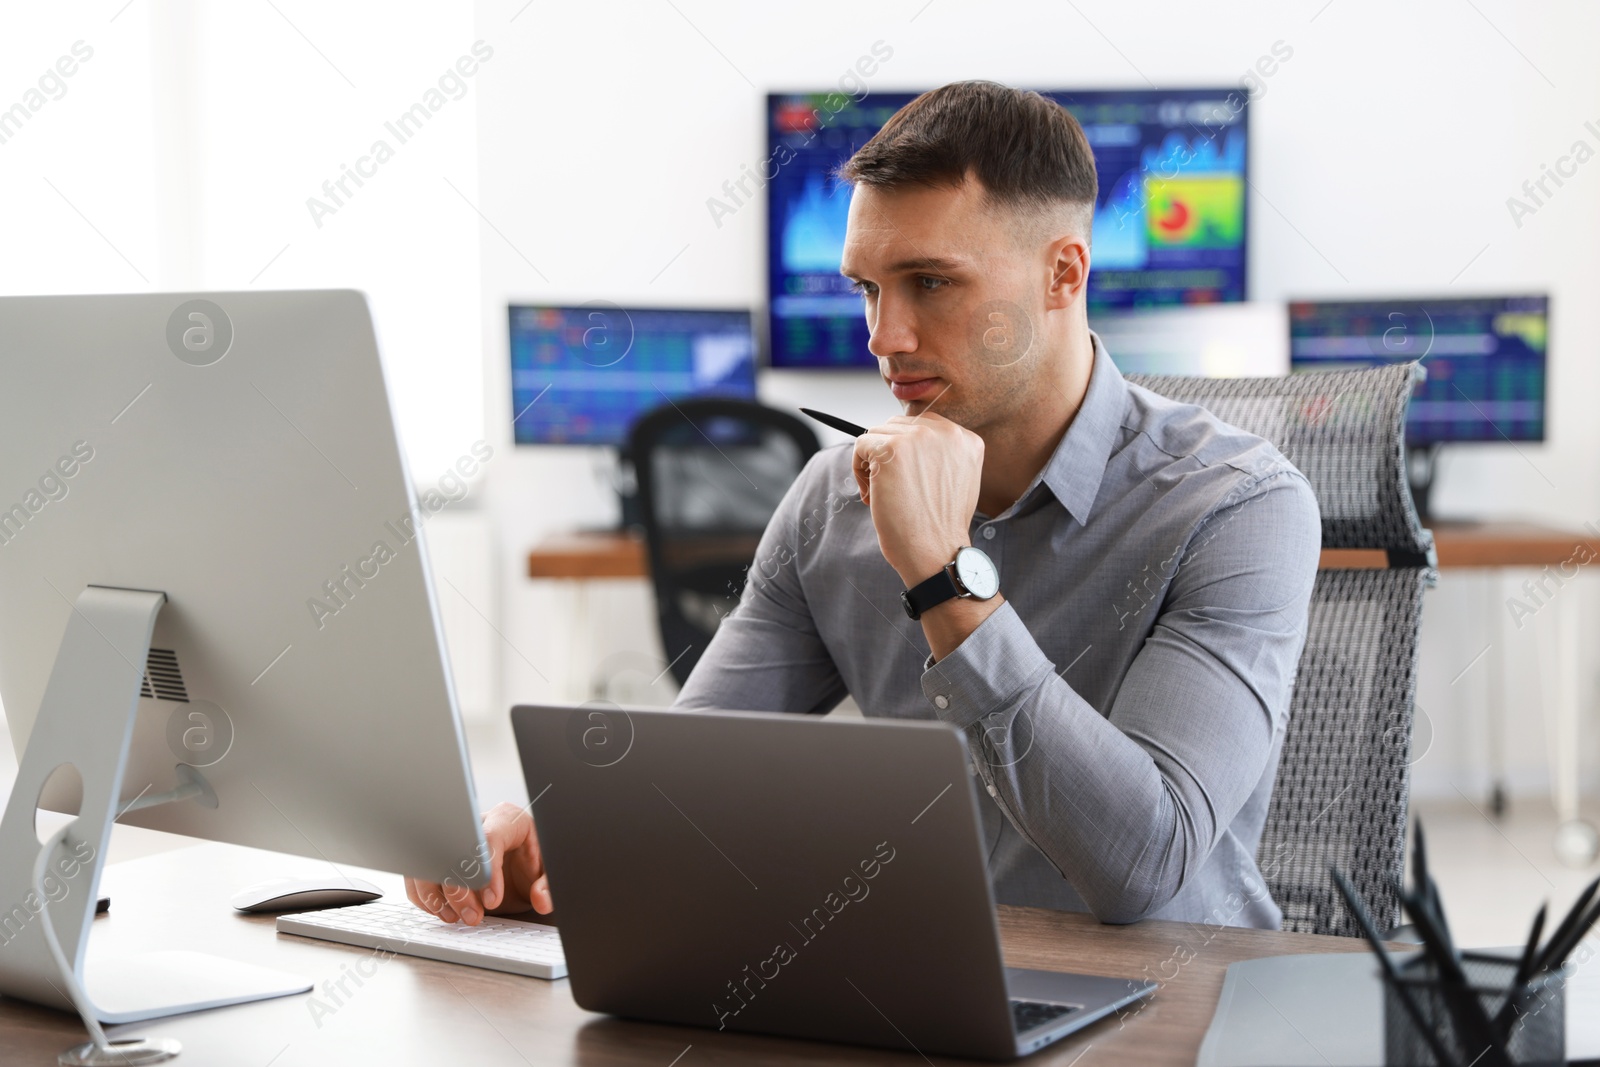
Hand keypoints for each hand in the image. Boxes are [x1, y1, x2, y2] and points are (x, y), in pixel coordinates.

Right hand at [404, 801, 553, 924]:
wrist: (522, 862)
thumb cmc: (534, 860)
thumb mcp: (549, 869)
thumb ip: (548, 884)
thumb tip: (541, 899)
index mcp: (506, 819)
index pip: (490, 838)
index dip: (488, 871)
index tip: (493, 901)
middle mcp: (477, 824)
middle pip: (454, 849)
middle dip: (460, 889)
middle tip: (474, 915)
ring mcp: (454, 839)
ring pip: (430, 862)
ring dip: (438, 895)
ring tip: (456, 917)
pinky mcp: (439, 857)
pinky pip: (421, 875)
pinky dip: (427, 897)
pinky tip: (443, 912)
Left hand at [852, 412, 983, 584]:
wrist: (936, 553)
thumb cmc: (940, 527)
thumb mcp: (957, 481)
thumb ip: (941, 456)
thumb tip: (908, 442)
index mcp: (966, 439)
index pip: (922, 426)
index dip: (906, 453)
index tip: (905, 479)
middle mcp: (947, 432)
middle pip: (897, 425)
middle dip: (887, 455)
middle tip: (890, 489)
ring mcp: (919, 437)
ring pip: (877, 434)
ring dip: (872, 463)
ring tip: (880, 494)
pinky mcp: (891, 449)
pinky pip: (861, 445)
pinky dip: (858, 470)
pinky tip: (872, 495)